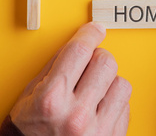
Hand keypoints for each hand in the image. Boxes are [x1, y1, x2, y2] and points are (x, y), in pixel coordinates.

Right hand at [10, 22, 130, 134]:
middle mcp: (76, 115)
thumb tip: (79, 42)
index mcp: (52, 99)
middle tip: (90, 64)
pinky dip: (114, 103)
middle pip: (105, 62)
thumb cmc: (30, 131)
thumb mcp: (30, 95)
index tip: (95, 29)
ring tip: (95, 91)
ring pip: (122, 83)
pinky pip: (126, 106)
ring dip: (109, 83)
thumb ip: (54, 66)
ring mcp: (97, 130)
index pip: (79, 51)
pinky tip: (99, 108)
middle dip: (98, 58)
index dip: (90, 34)